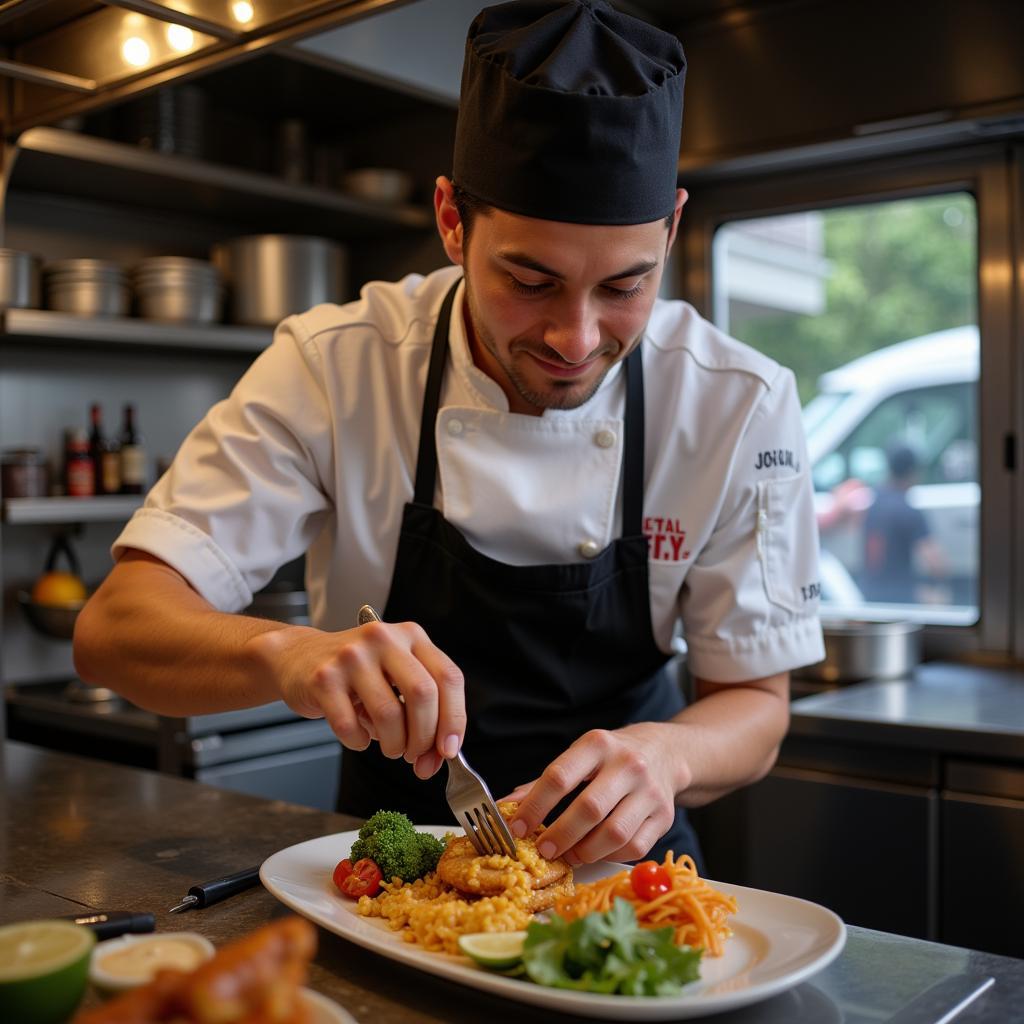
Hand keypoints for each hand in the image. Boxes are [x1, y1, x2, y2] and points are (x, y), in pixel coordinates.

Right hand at [254, 620, 464, 778]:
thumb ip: (422, 711)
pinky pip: (349, 725)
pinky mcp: (324, 677)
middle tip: (415, 755)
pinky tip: (357, 737)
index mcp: (412, 636)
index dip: (454, 719)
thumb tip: (440, 757)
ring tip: (390, 748)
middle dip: (424, 737)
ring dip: (394, 745)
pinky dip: (358, 742)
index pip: (448, 678)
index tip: (450, 749)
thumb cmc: (357, 673)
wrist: (298, 657)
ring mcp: (352, 656)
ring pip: (388, 713)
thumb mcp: (395, 677)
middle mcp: (384, 639)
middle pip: (423, 695)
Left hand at [503, 722, 686, 864]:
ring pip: (614, 833)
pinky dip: (610, 856)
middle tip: (543, 850)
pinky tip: (596, 853)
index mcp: (597, 744)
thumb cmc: (610, 758)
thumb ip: (544, 782)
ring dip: (585, 851)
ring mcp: (649, 791)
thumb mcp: (580, 756)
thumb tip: (506, 806)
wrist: (664, 752)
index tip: (517, 827)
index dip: (535, 806)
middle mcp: (627, 764)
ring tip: (569, 856)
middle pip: (589, 808)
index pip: (560, 776)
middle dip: (560, 834)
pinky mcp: (664, 816)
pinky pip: (635, 847)